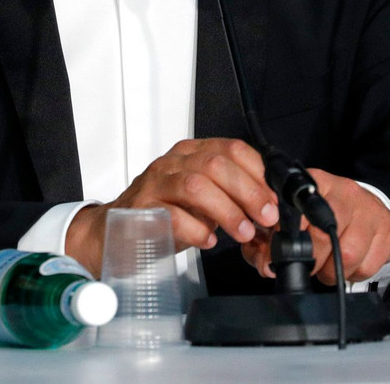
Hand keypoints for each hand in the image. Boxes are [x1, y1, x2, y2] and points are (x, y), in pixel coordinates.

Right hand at [65, 138, 278, 276]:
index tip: (275, 199)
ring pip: (197, 186)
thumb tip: (270, 207)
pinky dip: (196, 230)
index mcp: (192, 153)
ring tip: (242, 233)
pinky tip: (208, 241)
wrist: (114, 234)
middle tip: (265, 217)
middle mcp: (173, 162)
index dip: (258, 173)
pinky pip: (172, 215)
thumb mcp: (203, 200)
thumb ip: (232, 197)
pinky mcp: (140, 210)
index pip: (232, 148)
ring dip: (227, 211)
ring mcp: (155, 184)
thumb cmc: (164, 215)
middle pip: (217, 165)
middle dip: (248, 192)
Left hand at [240, 170, 389, 285]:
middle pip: (327, 236)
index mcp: (317, 184)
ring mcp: (371, 209)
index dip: (293, 236)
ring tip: (331, 266)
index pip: (301, 210)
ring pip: (349, 255)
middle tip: (311, 266)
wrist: (365, 205)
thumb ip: (273, 238)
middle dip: (314, 261)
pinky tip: (352, 263)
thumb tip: (266, 265)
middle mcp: (346, 192)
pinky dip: (357, 274)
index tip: (285, 253)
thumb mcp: (296, 216)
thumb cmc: (324, 214)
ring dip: (335, 272)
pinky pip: (370, 266)